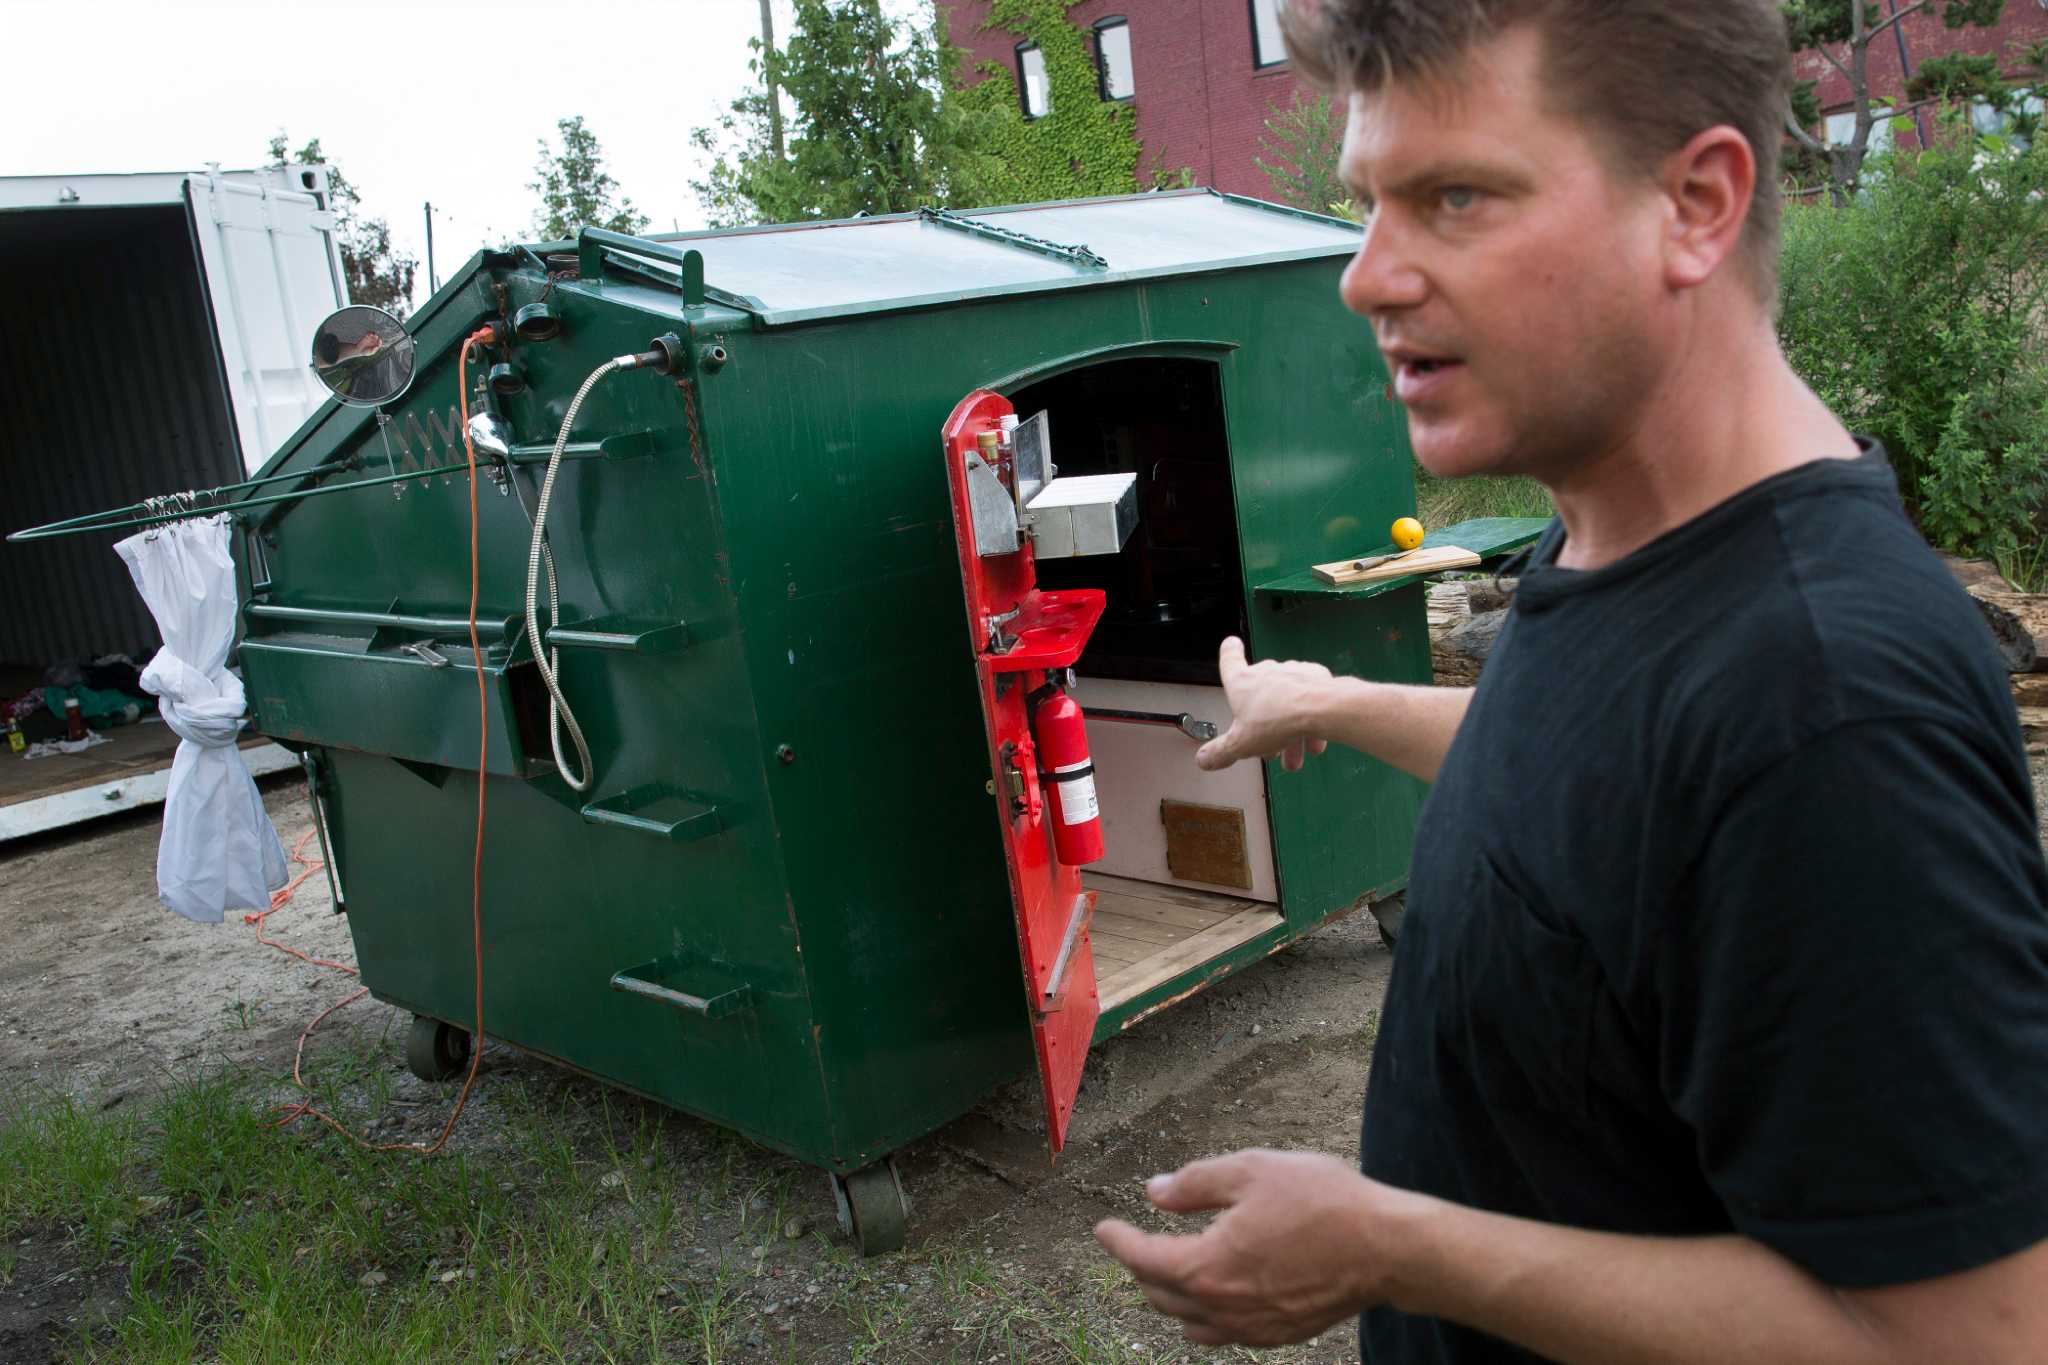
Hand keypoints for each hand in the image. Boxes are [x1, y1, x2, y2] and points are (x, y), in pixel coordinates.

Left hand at [1094, 1149, 1406, 1346]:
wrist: (1386, 1248)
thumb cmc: (1320, 1201)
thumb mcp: (1250, 1171)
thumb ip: (1194, 1184)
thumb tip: (1154, 1193)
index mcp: (1207, 1266)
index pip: (1143, 1259)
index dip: (1118, 1241)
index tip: (1102, 1227)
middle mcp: (1223, 1308)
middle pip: (1160, 1295)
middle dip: (1141, 1267)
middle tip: (1134, 1242)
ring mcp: (1252, 1328)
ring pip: (1190, 1322)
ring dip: (1170, 1296)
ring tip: (1167, 1269)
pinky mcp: (1279, 1335)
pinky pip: (1223, 1335)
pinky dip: (1205, 1317)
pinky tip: (1213, 1297)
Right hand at [1197, 637, 1330, 771]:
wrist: (1320, 709)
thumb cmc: (1278, 719)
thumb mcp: (1241, 744)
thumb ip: (1220, 752)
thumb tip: (1203, 759)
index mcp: (1242, 681)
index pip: (1230, 659)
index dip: (1229, 652)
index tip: (1231, 645)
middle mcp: (1266, 671)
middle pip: (1260, 694)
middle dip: (1264, 721)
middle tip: (1269, 746)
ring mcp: (1292, 672)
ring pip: (1286, 701)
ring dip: (1288, 728)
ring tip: (1295, 754)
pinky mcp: (1316, 677)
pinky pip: (1307, 699)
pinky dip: (1308, 718)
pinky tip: (1314, 741)